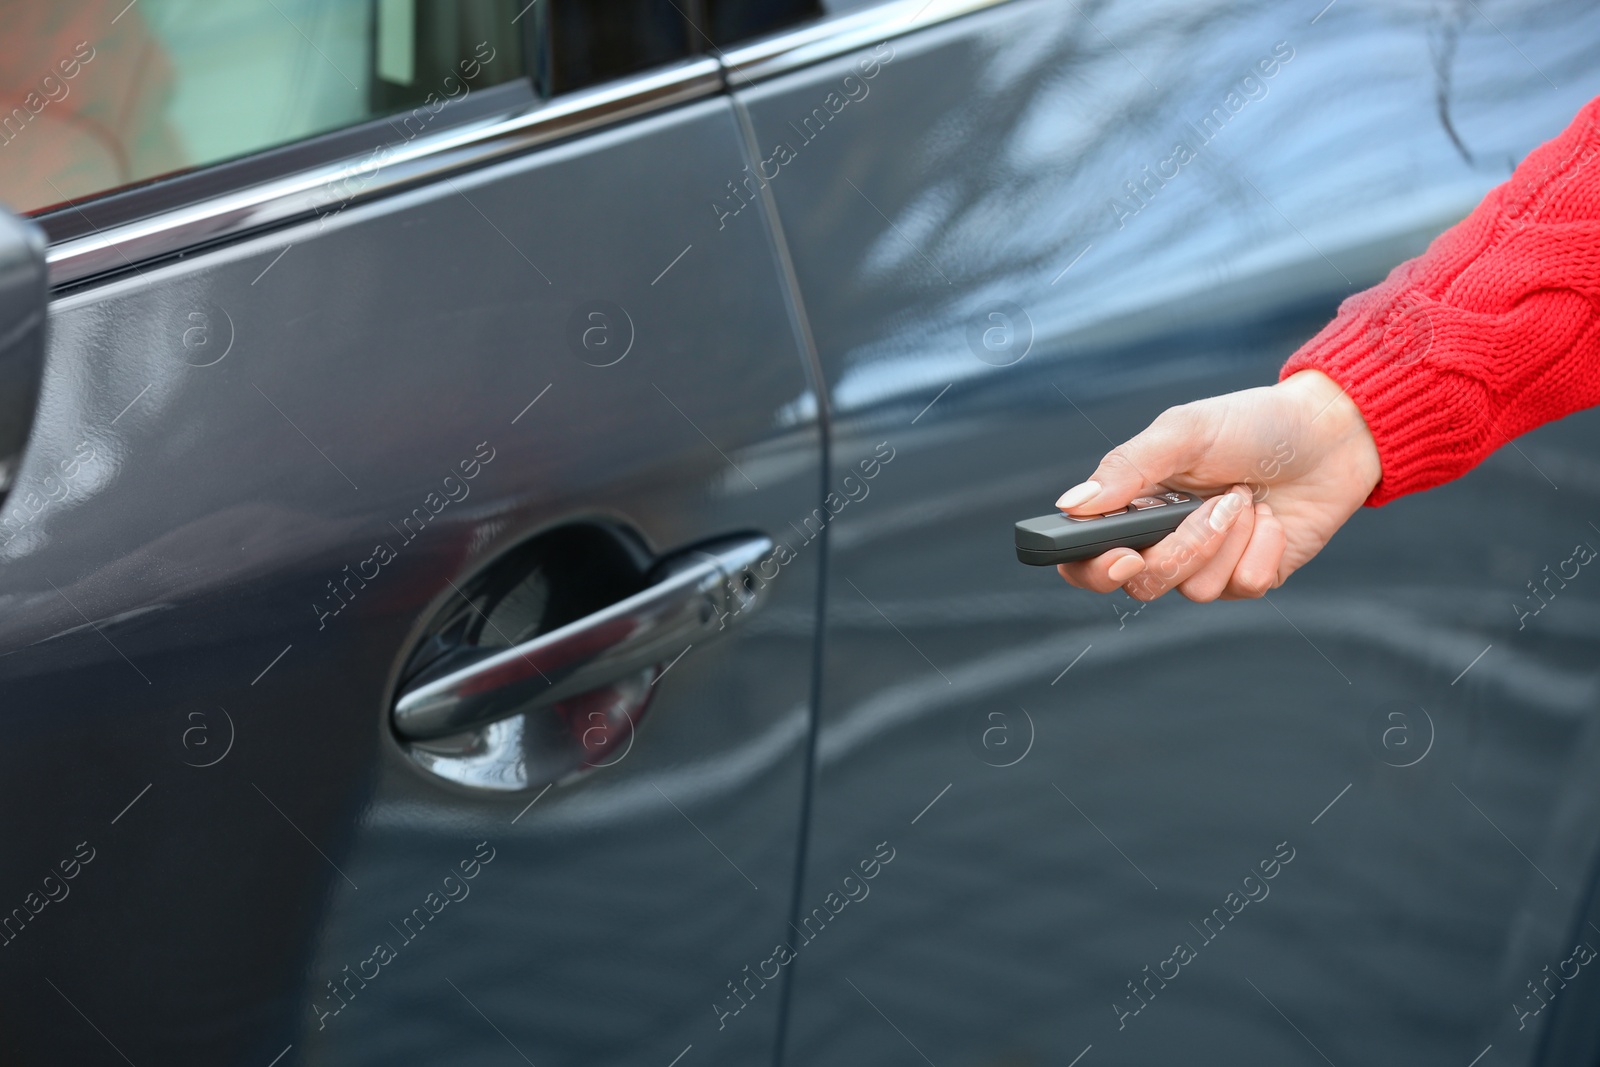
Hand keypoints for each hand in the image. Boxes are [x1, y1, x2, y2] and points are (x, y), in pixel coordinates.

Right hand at [1054, 369, 1380, 600]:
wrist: (1329, 433)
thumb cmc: (1251, 423)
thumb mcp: (1184, 432)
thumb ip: (1126, 468)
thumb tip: (1073, 504)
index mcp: (1133, 507)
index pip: (1084, 559)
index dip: (1091, 570)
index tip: (1123, 557)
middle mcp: (1163, 542)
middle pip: (1142, 584)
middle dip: (1183, 548)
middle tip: (1216, 505)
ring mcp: (1208, 564)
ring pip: (1197, 590)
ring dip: (1230, 540)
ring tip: (1246, 498)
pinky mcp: (1251, 577)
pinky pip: (1244, 586)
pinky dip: (1264, 548)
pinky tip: (1272, 518)